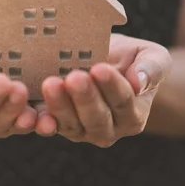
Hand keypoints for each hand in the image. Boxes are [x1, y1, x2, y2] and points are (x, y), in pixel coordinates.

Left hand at [36, 34, 171, 147]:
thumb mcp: (150, 55)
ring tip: (51, 83)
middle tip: (74, 77)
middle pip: (96, 117)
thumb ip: (152, 67)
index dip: (112, 86)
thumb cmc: (129, 58)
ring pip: (71, 123)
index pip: (124, 101)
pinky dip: (40, 121)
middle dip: (85, 98)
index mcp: (133, 114)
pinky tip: (32, 112)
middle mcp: (108, 129)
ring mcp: (80, 130)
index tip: (100, 68)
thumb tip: (140, 82)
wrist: (102, 60)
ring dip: (60, 106)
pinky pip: (48, 126)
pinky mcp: (56, 126)